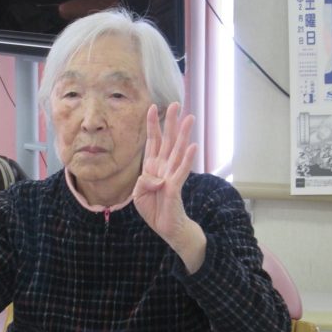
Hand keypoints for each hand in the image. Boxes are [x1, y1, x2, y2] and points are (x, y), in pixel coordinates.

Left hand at [133, 103, 202, 270]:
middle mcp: (164, 167)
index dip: (152, 125)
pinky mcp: (176, 187)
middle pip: (168, 140)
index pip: (153, 142)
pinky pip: (181, 171)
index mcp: (152, 167)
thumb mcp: (138, 195)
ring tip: (190, 118)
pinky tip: (192, 146)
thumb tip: (156, 178)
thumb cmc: (154, 209)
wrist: (166, 227)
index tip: (152, 107)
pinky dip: (186, 159)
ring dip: (184, 134)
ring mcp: (171, 175)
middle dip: (171, 122)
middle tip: (176, 104)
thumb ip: (142, 182)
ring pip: (177, 150)